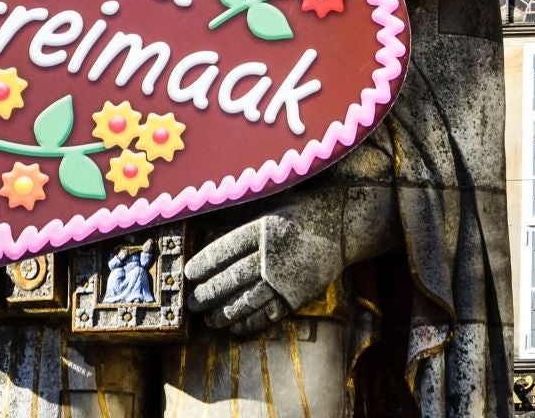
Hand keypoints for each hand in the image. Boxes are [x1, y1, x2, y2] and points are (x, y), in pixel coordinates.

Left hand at [183, 145, 398, 335]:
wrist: (345, 224)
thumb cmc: (303, 211)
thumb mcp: (273, 206)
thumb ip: (246, 219)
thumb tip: (210, 225)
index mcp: (264, 228)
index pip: (226, 248)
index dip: (205, 262)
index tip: (189, 273)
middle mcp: (274, 254)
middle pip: (233, 277)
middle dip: (209, 293)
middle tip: (193, 303)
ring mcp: (287, 276)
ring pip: (249, 299)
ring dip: (225, 313)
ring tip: (210, 321)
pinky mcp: (299, 294)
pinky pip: (270, 313)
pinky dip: (251, 323)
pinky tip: (236, 328)